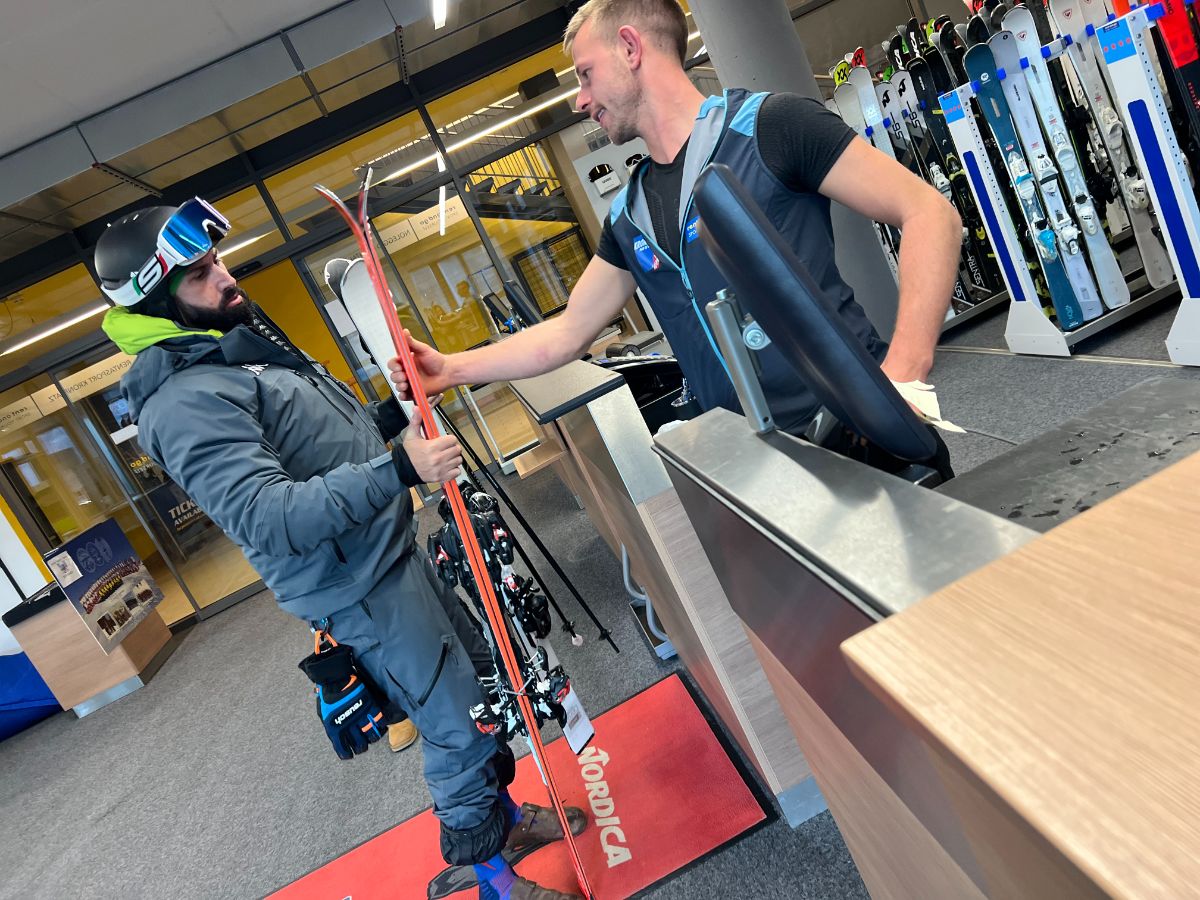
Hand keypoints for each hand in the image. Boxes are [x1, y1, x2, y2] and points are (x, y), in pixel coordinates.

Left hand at [297, 642, 385, 759]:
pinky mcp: (369, 706)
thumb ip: (331, 726)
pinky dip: (380, 726)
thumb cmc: (327, 696)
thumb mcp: (324, 714)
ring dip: (372, 739)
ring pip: (371, 735)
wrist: (334, 678)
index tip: (349, 755)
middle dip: (360, 748)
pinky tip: (379, 728)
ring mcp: (361, 715)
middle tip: (361, 748)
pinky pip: (379, 720)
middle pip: (359, 743)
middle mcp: (349, 725)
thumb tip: (336, 736)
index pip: (342, 747)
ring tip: (371, 739)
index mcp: (335, 728)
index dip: (346, 753)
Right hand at [389, 330, 451, 399]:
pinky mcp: (414, 392)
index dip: (393, 366)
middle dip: (396, 377)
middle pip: (393, 376)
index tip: (399, 366)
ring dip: (399, 386)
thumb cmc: (437, 360)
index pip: (393, 364)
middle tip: (404, 376)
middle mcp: (406, 373)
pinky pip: (405, 396)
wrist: (448, 372)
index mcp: (406, 362)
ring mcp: (410, 383)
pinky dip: (403, 396)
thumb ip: (412, 342)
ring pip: (398, 386)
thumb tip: (404, 331)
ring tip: (405, 384)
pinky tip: (405, 393)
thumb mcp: (423, 349)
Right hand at [401, 423, 461, 483]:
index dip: (449, 439)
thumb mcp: (411, 435)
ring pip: (458, 460)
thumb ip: (416, 421)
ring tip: (446, 457)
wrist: (404, 469)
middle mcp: (438, 458)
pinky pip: (457, 472)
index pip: (452, 439)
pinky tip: (446, 465)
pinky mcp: (442, 477)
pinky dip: (454, 469)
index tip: (445, 441)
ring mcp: (440, 469)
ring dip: (454, 458)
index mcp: (432, 447)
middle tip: (446, 448)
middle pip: (457, 449)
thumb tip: (418, 408)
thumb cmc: (409, 453)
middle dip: (452, 447)